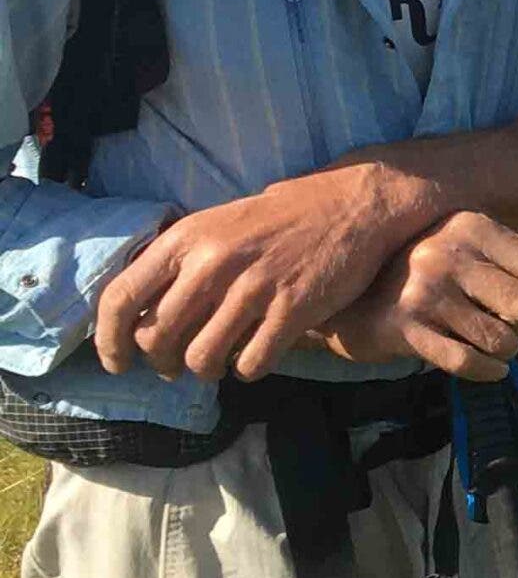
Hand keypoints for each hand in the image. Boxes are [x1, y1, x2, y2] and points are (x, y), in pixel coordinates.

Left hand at [96, 165, 420, 382]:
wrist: (348, 206)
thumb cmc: (275, 221)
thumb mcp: (214, 228)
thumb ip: (177, 266)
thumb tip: (143, 321)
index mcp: (184, 241)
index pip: (121, 299)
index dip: (109, 341)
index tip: (117, 364)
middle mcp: (212, 264)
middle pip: (158, 338)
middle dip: (163, 362)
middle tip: (177, 365)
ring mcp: (254, 288)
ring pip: (202, 357)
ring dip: (206, 370)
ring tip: (217, 364)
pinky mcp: (293, 309)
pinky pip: (251, 362)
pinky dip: (247, 370)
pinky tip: (253, 359)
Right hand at [308, 212, 517, 381]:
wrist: (343, 296)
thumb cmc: (417, 273)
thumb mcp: (458, 244)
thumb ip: (501, 260)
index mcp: (469, 227)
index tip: (517, 300)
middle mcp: (447, 254)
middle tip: (505, 327)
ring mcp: (425, 292)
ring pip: (499, 340)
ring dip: (503, 352)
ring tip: (491, 346)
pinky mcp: (405, 329)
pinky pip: (467, 363)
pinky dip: (488, 372)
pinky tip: (490, 369)